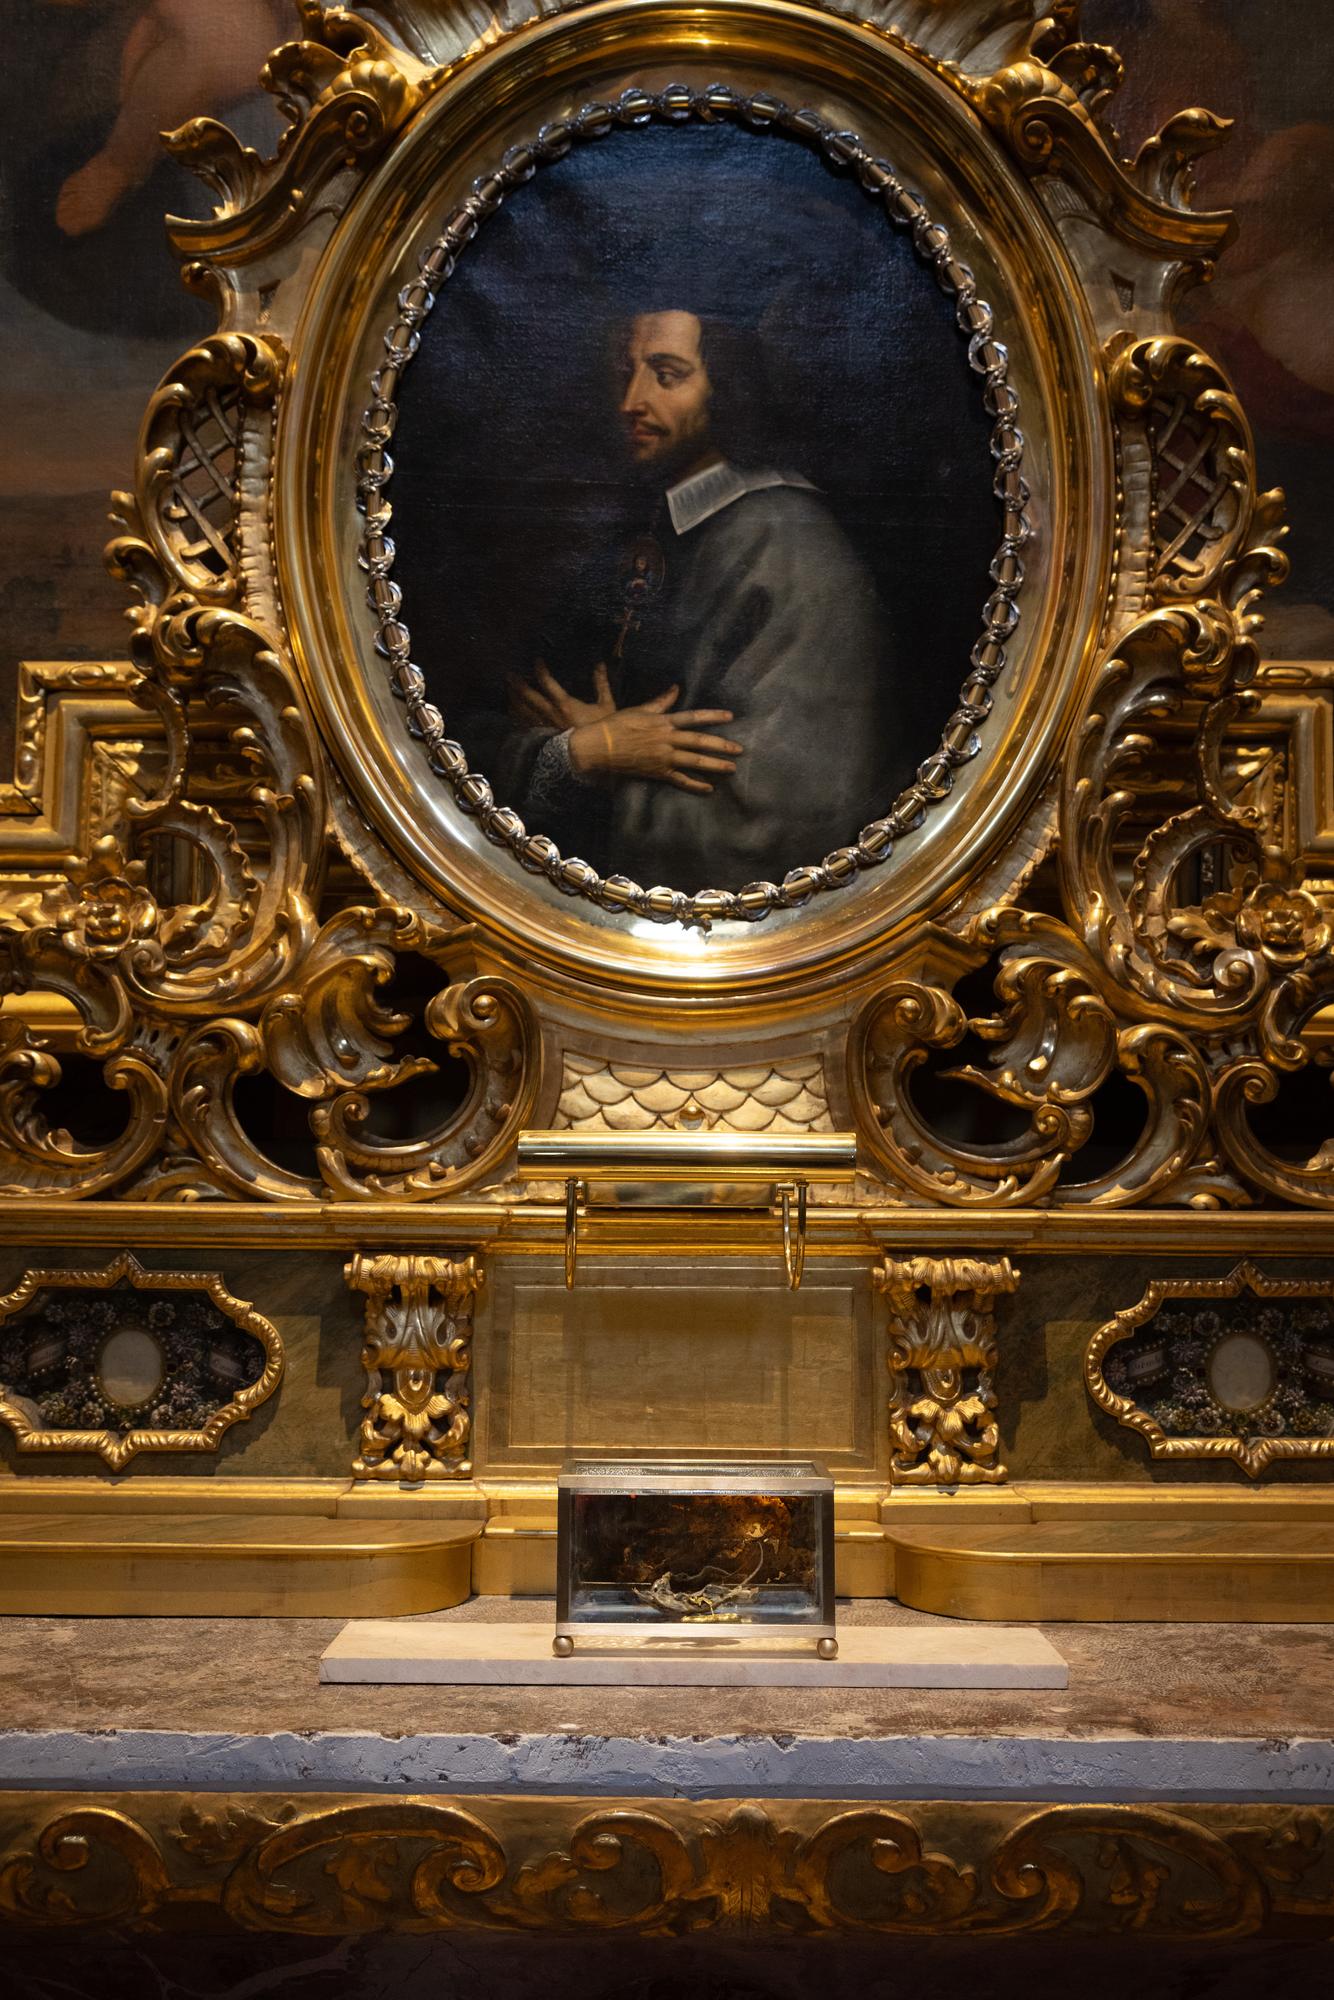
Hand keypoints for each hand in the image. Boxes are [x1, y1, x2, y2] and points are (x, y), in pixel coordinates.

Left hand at [508, 660, 614, 731]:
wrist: (593, 756)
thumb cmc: (600, 731)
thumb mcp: (606, 706)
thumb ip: (601, 684)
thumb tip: (600, 664)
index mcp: (565, 705)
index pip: (547, 682)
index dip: (540, 670)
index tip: (537, 661)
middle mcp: (550, 715)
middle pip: (528, 696)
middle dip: (518, 684)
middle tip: (509, 675)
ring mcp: (544, 727)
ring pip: (522, 710)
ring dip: (513, 698)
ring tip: (508, 689)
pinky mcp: (542, 738)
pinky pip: (523, 725)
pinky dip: (516, 716)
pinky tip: (512, 710)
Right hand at [567, 685, 742, 794]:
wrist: (598, 747)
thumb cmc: (616, 725)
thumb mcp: (640, 710)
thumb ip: (661, 702)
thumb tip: (676, 689)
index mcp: (664, 722)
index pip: (693, 717)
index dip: (713, 717)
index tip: (730, 717)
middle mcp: (667, 739)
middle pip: (700, 742)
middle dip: (721, 746)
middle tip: (739, 750)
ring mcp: (663, 758)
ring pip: (694, 761)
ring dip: (715, 765)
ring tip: (732, 768)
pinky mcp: (657, 773)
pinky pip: (680, 780)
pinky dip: (695, 785)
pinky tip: (709, 788)